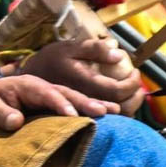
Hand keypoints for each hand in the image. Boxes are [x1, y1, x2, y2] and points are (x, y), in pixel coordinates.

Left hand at [0, 75, 117, 130]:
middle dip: (84, 102)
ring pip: (73, 98)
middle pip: (66, 93)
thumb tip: (15, 121)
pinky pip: (73, 106)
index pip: (46, 93)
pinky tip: (109, 115)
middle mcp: (42, 87)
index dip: (59, 103)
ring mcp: (49, 94)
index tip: (72, 116)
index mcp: (26, 85)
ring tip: (115, 111)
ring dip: (93, 104)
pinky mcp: (53, 104)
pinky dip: (89, 110)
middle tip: (104, 112)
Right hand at [17, 39, 143, 113]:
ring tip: (133, 92)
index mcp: (83, 83)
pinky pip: (107, 118)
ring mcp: (84, 109)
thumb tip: (118, 55)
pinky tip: (121, 100)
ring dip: (130, 106)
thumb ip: (93, 48)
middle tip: (138, 84)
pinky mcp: (81, 114)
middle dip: (135, 97)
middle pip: (121, 109)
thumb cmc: (50, 60)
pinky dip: (120, 110)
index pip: (116, 90)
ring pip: (115, 117)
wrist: (27, 78)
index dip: (131, 83)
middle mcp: (86, 100)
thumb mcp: (68, 47)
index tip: (135, 72)